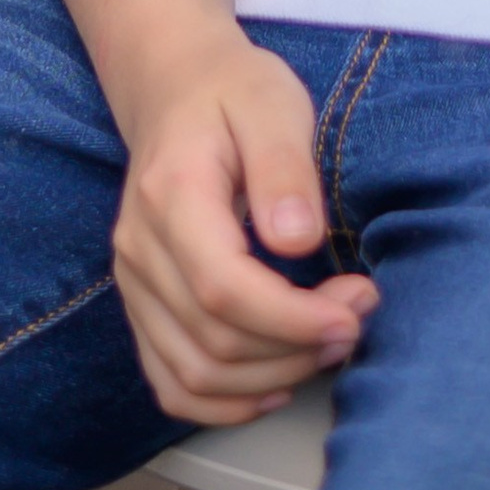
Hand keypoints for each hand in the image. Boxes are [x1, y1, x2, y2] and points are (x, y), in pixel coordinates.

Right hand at [113, 32, 374, 425]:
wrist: (176, 87)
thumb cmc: (231, 91)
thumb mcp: (272, 103)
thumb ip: (284, 168)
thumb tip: (298, 242)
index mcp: (171, 195)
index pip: (224, 289)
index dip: (292, 321)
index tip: (353, 312)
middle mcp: (139, 248)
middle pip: (213, 343)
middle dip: (297, 348)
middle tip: (357, 317)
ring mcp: (133, 282)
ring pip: (194, 375)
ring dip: (270, 380)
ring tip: (327, 344)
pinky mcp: (141, 303)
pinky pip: (169, 382)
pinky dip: (222, 403)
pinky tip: (274, 385)